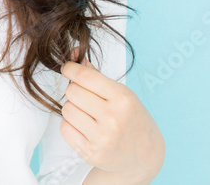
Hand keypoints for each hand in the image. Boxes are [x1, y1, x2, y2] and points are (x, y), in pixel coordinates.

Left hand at [59, 48, 164, 183]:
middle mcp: (113, 118)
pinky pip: (64, 128)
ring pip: (66, 109)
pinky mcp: (91, 153)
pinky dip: (70, 125)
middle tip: (86, 98)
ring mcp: (102, 138)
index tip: (67, 68)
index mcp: (123, 99)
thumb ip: (96, 74)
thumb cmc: (132, 120)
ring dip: (72, 109)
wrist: (144, 157)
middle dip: (75, 91)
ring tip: (87, 114)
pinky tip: (85, 128)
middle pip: (72, 92)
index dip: (70, 69)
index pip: (85, 76)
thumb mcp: (122, 94)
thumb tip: (74, 54)